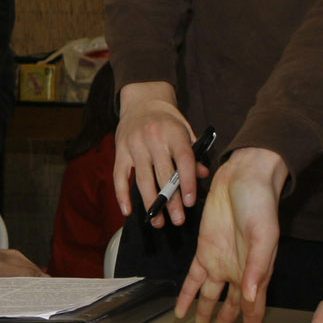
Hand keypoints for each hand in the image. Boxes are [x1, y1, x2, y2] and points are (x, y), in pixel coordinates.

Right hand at [112, 81, 197, 224]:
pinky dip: (122, 195)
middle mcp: (153, 139)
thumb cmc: (168, 120)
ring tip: (158, 222)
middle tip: (178, 220)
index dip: (187, 182)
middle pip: (164, 175)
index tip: (190, 202)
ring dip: (151, 203)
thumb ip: (193, 153)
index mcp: (174, 133)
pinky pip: (119, 176)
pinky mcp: (120, 151)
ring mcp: (134, 145)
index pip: (183, 161)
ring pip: (143, 180)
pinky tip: (128, 211)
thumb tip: (202, 175)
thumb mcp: (186, 131)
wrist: (142, 100)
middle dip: (172, 201)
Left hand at [174, 148, 287, 322]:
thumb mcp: (264, 235)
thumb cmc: (260, 204)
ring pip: (212, 295)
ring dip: (206, 312)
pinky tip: (180, 309)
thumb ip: (258, 267)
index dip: (253, 321)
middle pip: (233, 304)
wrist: (243, 177)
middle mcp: (239, 270)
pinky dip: (187, 295)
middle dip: (229, 322)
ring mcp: (221, 261)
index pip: (255, 304)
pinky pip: (193, 279)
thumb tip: (250, 297)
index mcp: (258, 270)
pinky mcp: (205, 250)